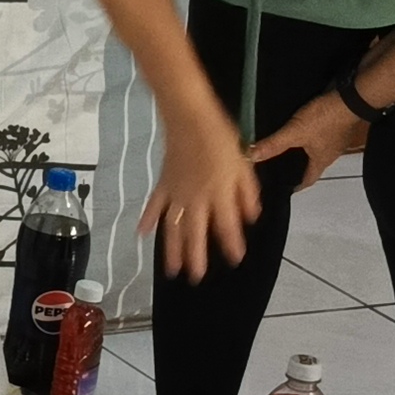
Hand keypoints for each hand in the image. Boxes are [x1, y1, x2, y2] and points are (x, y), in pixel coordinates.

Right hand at [145, 103, 265, 281]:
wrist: (190, 116)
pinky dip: (147, 219)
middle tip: (196, 279)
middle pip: (195, 234)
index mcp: (219, 194)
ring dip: (171, 250)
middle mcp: (196, 199)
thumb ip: (247, 194)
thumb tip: (252, 218)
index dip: (232, 244)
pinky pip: (154, 205)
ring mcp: (176, 194)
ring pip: (173, 227)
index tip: (236, 259)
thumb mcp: (243, 164)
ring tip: (171, 271)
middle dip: (196, 257)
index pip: (227, 226)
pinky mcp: (163, 184)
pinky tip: (142, 234)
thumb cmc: (221, 137)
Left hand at [245, 91, 367, 198]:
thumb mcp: (295, 132)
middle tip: (276, 164)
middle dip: (295, 166)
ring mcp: (334, 138)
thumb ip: (274, 144)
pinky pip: (319, 133)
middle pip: (310, 165)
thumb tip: (251, 156)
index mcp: (322, 161)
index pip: (307, 181)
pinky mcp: (335, 123)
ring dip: (301, 149)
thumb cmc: (327, 119)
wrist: (351, 96)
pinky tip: (298, 127)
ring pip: (314, 149)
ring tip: (283, 146)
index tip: (283, 187)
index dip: (295, 186)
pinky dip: (308, 133)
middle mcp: (330, 153)